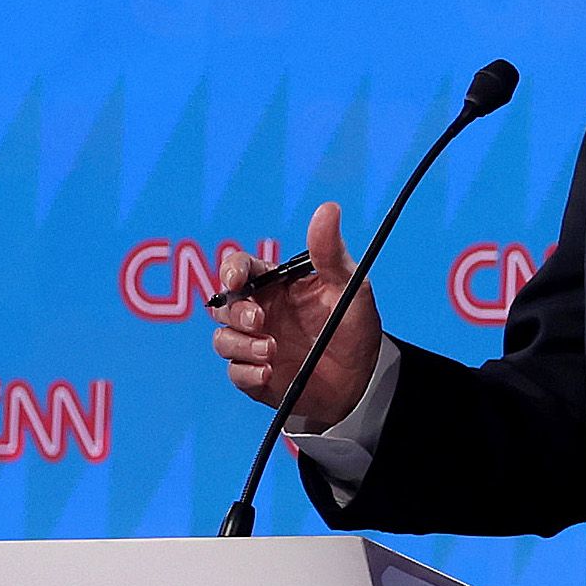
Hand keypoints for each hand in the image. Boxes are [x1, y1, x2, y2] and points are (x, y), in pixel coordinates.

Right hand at [208, 202, 381, 433]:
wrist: (363, 378)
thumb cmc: (354, 325)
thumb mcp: (349, 286)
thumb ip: (331, 252)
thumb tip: (328, 208)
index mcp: (276, 285)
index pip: (241, 268)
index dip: (232, 270)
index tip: (236, 279)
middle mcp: (261, 312)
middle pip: (223, 305)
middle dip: (235, 312)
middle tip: (260, 321)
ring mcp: (254, 344)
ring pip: (223, 339)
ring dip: (240, 344)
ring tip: (272, 351)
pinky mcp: (256, 376)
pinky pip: (235, 373)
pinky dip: (246, 373)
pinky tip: (268, 374)